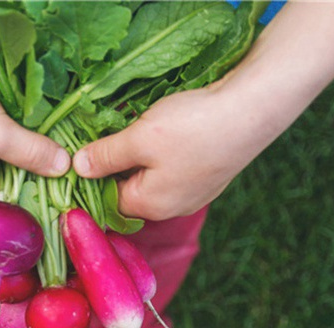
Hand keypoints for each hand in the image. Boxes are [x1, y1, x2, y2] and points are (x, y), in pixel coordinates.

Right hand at [0, 50, 70, 202]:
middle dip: (44, 163)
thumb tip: (65, 168)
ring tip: (68, 133)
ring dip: (35, 140)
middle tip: (79, 154)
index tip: (78, 180)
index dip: (49, 192)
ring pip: (16, 151)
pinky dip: (22, 124)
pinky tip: (46, 115)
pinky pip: (8, 132)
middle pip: (22, 176)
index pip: (22, 202)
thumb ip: (33, 153)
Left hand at [72, 1, 333, 221]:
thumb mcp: (139, 138)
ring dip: (142, 157)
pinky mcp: (209, 178)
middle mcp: (171, 209)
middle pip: (130, 191)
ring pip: (153, 179)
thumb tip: (78, 169)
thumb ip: (106, 156)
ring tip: (140, 128)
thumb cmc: (194, 127)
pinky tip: (170, 130)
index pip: (105, 201)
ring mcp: (193, 195)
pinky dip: (165, 154)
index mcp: (149, 205)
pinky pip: (175, 171)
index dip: (92, 177)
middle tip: (111, 133)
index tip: (85, 151)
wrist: (254, 112)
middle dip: (118, 165)